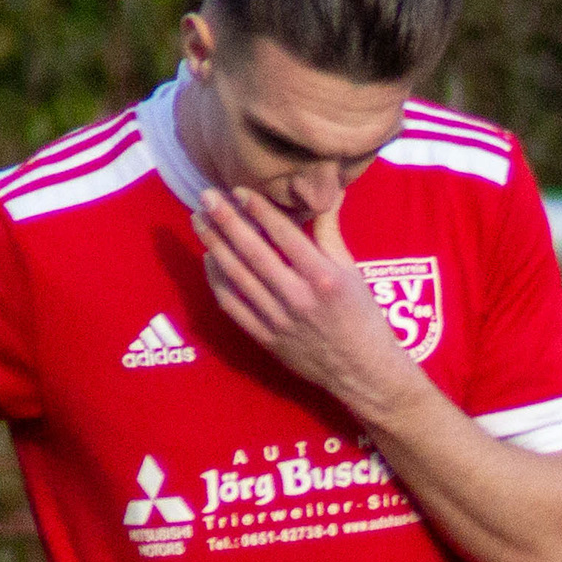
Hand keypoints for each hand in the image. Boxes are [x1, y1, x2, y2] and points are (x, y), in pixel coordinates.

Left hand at [194, 185, 420, 413]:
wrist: (363, 372)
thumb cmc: (362, 318)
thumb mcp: (353, 272)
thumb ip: (330, 232)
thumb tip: (327, 190)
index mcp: (323, 277)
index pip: (283, 234)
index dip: (258, 209)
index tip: (238, 189)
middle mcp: (298, 297)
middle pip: (252, 252)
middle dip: (225, 220)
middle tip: (205, 196)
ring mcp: (278, 320)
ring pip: (237, 276)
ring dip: (214, 244)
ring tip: (198, 220)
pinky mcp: (266, 338)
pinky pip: (233, 306)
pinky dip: (217, 280)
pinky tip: (209, 259)